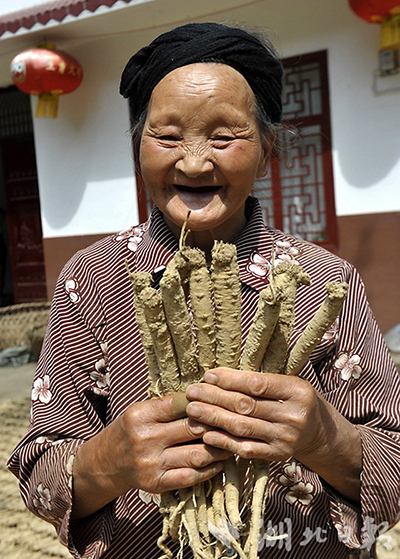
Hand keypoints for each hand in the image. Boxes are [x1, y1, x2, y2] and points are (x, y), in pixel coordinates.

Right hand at [72, 394, 230, 518]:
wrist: (105, 463)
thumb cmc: (130, 430)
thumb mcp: (142, 410)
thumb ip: (169, 405)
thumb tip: (207, 395)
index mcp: (141, 415)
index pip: (181, 403)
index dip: (206, 400)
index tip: (224, 398)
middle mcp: (145, 439)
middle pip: (193, 428)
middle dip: (219, 422)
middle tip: (239, 418)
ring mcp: (151, 463)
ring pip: (198, 454)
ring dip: (221, 447)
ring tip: (235, 440)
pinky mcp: (157, 484)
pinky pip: (192, 476)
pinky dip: (212, 469)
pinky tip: (222, 460)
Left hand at [185, 368, 323, 461]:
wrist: (317, 431)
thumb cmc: (293, 400)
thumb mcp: (286, 383)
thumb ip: (258, 380)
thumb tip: (216, 375)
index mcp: (298, 391)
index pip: (257, 384)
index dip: (230, 380)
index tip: (208, 376)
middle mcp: (294, 416)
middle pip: (246, 406)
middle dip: (215, 398)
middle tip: (192, 392)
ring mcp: (286, 438)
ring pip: (242, 427)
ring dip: (213, 418)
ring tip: (193, 410)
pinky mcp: (278, 456)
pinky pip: (246, 449)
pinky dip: (224, 442)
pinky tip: (206, 434)